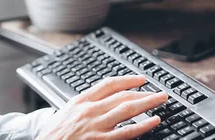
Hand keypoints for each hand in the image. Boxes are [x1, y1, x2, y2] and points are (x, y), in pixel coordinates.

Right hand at [36, 75, 167, 139]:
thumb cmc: (53, 136)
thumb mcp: (65, 113)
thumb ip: (83, 105)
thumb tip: (102, 101)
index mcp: (80, 101)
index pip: (108, 84)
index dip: (127, 79)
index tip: (141, 79)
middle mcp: (89, 110)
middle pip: (122, 95)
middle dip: (144, 92)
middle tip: (160, 92)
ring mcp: (95, 126)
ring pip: (127, 109)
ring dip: (148, 103)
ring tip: (161, 100)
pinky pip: (126, 131)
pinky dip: (143, 125)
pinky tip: (154, 121)